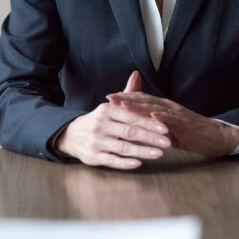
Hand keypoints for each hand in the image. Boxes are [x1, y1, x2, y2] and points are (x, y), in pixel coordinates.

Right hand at [55, 72, 171, 169]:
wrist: (71, 135)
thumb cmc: (98, 120)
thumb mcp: (110, 106)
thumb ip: (126, 93)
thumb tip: (136, 74)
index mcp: (107, 110)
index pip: (132, 116)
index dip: (149, 122)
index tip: (166, 127)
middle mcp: (100, 125)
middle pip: (130, 132)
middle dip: (150, 137)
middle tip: (168, 142)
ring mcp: (96, 141)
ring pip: (123, 148)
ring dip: (143, 151)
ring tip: (160, 153)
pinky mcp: (92, 156)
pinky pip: (111, 160)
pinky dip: (125, 163)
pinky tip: (139, 163)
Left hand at [106, 91, 238, 158]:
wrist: (213, 136)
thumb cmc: (188, 132)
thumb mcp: (167, 126)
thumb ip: (152, 123)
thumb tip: (136, 125)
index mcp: (163, 106)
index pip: (142, 99)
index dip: (125, 97)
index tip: (109, 97)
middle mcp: (168, 106)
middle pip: (145, 100)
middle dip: (126, 99)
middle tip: (110, 98)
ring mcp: (177, 114)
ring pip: (155, 108)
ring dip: (139, 106)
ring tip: (124, 105)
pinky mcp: (185, 124)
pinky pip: (172, 120)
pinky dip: (161, 118)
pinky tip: (151, 117)